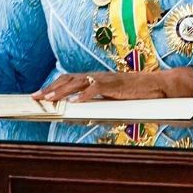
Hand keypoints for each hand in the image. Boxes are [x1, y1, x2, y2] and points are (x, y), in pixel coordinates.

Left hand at [33, 67, 192, 101]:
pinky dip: (85, 95)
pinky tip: (76, 103)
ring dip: (61, 91)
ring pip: (78, 82)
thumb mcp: (112, 100)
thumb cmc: (135, 94)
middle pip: (68, 79)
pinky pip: (96, 88)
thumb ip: (97, 105)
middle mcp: (97, 76)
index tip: (40, 94)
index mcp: (95, 79)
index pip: (69, 79)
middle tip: (36, 97)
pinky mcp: (115, 85)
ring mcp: (105, 79)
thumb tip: (81, 115)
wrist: (157, 86)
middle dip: (50, 88)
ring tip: (49, 99)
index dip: (53, 85)